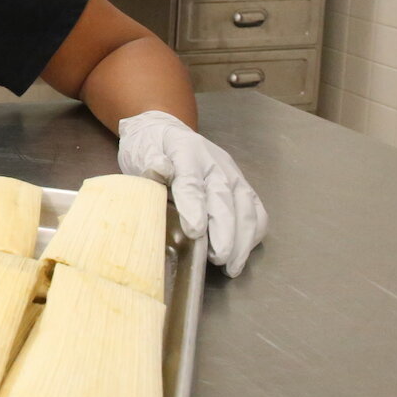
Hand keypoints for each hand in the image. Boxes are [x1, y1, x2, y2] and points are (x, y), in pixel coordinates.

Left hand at [117, 110, 267, 276]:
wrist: (165, 131)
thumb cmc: (150, 147)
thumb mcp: (141, 151)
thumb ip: (151, 162)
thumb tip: (160, 168)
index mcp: (185, 150)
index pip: (191, 181)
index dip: (194, 207)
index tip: (194, 231)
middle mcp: (213, 161)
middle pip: (224, 197)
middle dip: (225, 231)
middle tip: (219, 258)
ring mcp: (231, 172)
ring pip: (245, 205)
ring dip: (243, 238)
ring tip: (233, 265)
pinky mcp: (241, 184)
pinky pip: (255, 208)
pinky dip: (254, 232)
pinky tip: (243, 252)